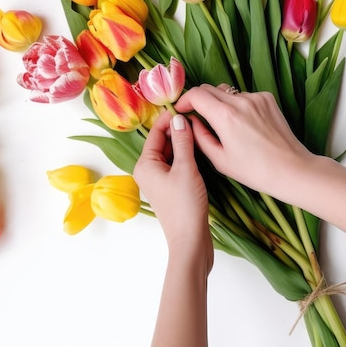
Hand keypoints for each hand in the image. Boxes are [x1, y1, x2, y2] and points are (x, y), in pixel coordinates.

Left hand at [133, 111, 212, 271]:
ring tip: (200, 130)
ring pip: (170, 153)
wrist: (190, 240)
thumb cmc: (185, 205)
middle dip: (177, 129)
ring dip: (183, 142)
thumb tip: (178, 118)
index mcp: (144, 164)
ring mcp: (159, 180)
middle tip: (197, 117)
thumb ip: (182, 141)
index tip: (185, 106)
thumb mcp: (186, 168)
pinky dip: (185, 156)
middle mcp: (148, 171)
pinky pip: (176, 164)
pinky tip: (199, 150)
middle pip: (162, 141)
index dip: (169, 118)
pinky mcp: (170, 188)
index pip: (155, 132)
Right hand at [175, 83, 316, 203]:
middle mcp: (240, 101)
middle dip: (199, 99)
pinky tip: (244, 124)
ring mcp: (256, 98)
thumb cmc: (255, 170)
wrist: (291, 169)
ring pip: (227, 92)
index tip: (182, 110)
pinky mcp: (267, 98)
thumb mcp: (219, 159)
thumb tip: (190, 121)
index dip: (184, 100)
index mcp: (225, 117)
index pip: (196, 94)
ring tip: (224, 124)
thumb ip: (199, 137)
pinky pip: (243, 96)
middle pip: (209, 88)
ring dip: (219, 103)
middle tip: (197, 115)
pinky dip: (237, 105)